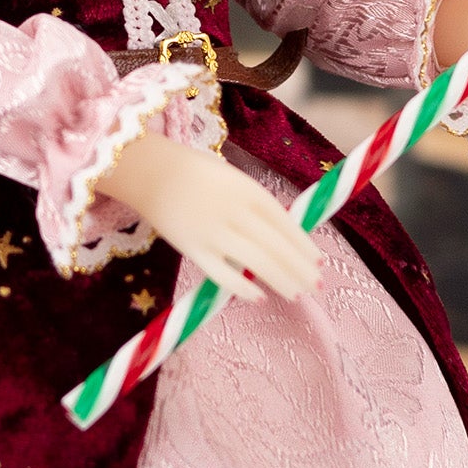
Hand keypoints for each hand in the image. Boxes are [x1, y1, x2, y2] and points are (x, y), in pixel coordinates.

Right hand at [98, 133, 319, 302]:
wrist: (149, 171)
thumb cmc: (195, 172)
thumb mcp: (233, 178)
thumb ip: (255, 205)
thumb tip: (283, 236)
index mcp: (248, 190)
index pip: (285, 223)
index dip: (304, 245)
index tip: (318, 261)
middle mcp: (235, 211)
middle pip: (276, 246)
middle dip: (300, 268)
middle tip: (316, 285)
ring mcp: (214, 232)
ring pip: (257, 262)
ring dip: (281, 280)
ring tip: (296, 293)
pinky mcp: (193, 249)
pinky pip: (223, 274)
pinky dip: (242, 288)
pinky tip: (259, 297)